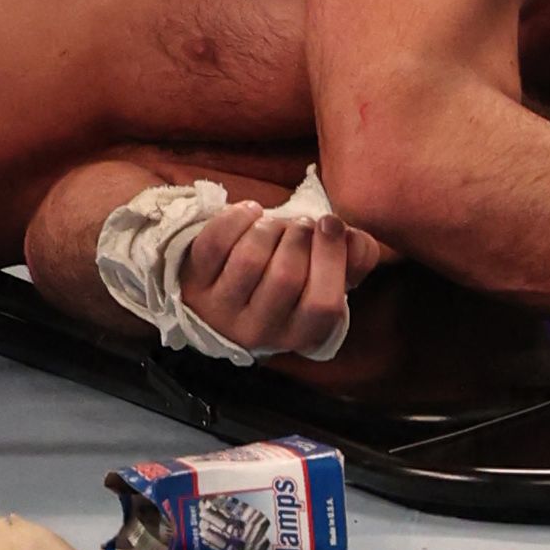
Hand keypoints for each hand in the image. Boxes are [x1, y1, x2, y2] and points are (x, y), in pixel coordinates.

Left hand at [180, 192, 389, 361]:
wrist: (221, 293)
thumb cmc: (281, 280)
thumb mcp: (321, 278)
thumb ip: (351, 259)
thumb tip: (356, 239)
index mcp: (298, 335)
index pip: (323, 305)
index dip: (331, 258)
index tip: (331, 224)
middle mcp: (259, 331)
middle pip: (286, 277)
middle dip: (298, 236)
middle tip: (300, 224)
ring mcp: (221, 310)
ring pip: (250, 259)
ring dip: (268, 228)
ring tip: (273, 224)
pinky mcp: (193, 283)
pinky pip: (216, 243)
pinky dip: (236, 217)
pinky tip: (249, 213)